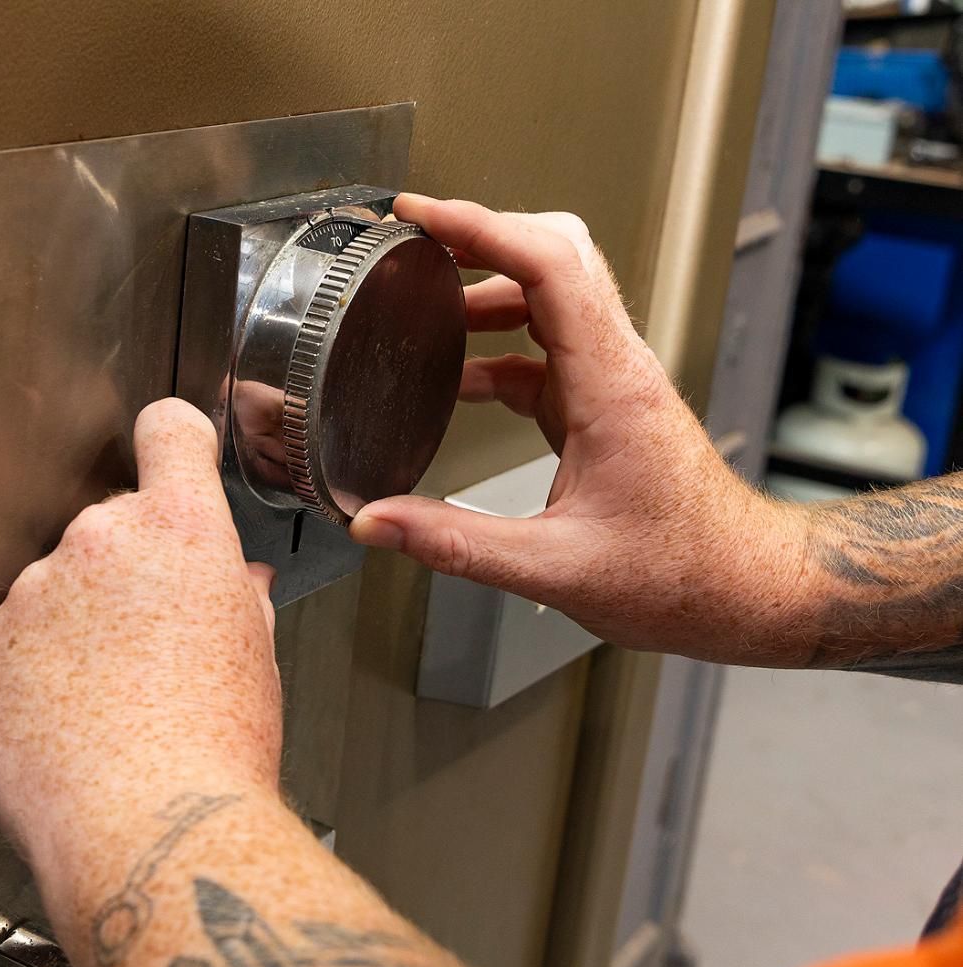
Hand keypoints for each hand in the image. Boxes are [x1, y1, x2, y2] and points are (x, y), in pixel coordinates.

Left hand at [0, 398, 281, 866]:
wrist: (146, 826)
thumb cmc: (215, 750)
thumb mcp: (255, 660)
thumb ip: (236, 601)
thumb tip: (235, 588)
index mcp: (180, 529)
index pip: (168, 431)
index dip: (172, 444)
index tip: (171, 461)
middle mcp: (99, 541)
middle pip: (110, 527)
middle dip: (127, 571)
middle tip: (154, 645)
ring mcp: (34, 591)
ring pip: (57, 588)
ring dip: (76, 624)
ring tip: (111, 702)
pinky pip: (16, 640)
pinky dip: (36, 670)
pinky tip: (71, 724)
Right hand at [350, 195, 812, 664]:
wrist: (749, 591)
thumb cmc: (684, 576)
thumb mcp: (557, 569)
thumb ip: (456, 545)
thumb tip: (377, 523)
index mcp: (611, 386)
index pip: (547, 264)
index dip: (479, 227)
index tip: (421, 215)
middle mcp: (616, 370)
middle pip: (553, 256)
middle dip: (480, 236)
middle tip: (417, 239)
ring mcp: (614, 384)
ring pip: (550, 299)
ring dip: (486, 290)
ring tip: (423, 301)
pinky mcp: (606, 409)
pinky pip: (545, 353)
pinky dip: (496, 350)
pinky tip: (458, 380)